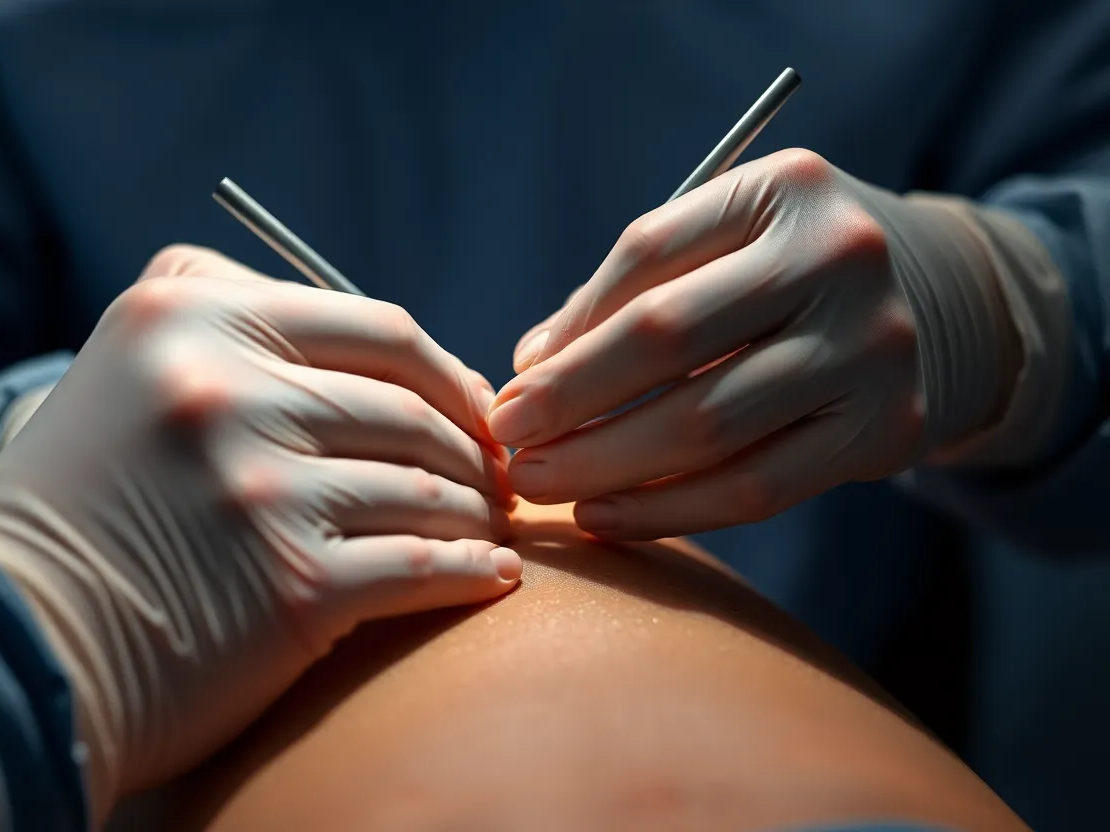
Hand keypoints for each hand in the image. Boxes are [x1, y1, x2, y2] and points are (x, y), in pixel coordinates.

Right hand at [0, 245, 518, 818]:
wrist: (20, 637)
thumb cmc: (85, 499)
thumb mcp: (132, 362)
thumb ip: (233, 312)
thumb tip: (378, 343)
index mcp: (194, 317)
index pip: (381, 329)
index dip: (451, 372)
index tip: (478, 408)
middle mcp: (227, 391)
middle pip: (414, 410)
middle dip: (476, 449)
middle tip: (500, 476)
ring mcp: (262, 489)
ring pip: (428, 488)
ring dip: (480, 513)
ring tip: (493, 527)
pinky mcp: (292, 587)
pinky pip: (423, 566)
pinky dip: (472, 572)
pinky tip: (492, 576)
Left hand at [491, 149, 1029, 538]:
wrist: (935, 305)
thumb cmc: (790, 271)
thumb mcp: (726, 243)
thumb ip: (630, 292)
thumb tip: (532, 368)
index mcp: (785, 189)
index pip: (647, 256)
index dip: (569, 331)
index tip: (512, 387)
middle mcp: (838, 259)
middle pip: (669, 340)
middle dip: (571, 403)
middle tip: (507, 446)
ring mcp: (872, 347)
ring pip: (708, 426)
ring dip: (606, 466)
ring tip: (540, 487)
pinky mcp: (885, 429)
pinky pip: (755, 488)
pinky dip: (668, 511)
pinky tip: (604, 515)